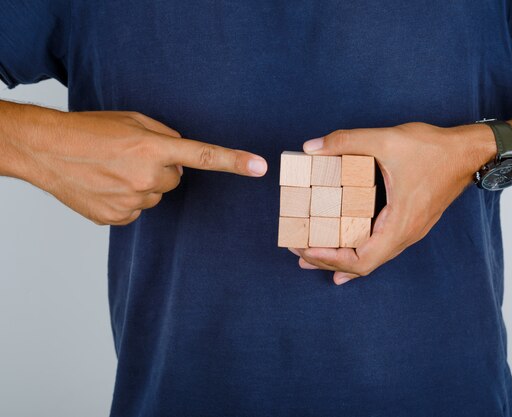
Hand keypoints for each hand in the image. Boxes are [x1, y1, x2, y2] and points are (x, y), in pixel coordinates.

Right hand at [14, 108, 266, 224]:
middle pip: (176, 180)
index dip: (234, 161)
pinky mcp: (118, 217)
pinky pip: (136, 210)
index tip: (260, 167)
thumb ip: (165, 135)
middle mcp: (147, 177)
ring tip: (113, 170)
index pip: (204, 156)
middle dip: (162, 169)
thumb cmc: (87, 130)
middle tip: (132, 158)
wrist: (44, 150)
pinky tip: (106, 186)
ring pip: (155, 195)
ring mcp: (132, 201)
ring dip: (142, 184)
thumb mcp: (132, 120)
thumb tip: (181, 152)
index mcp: (153, 147)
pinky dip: (126, 200)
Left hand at [290, 122, 494, 284]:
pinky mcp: (409, 222)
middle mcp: (405, 234)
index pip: (362, 261)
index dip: (331, 259)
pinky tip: (345, 249)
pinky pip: (380, 246)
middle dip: (328, 261)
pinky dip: (358, 251)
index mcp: (400, 224)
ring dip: (341, 258)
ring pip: (371, 257)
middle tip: (298, 252)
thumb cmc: (434, 149)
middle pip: (363, 265)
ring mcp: (409, 231)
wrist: (469, 152)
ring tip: (312, 253)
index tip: (306, 248)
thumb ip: (346, 141)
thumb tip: (311, 147)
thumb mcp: (386, 140)